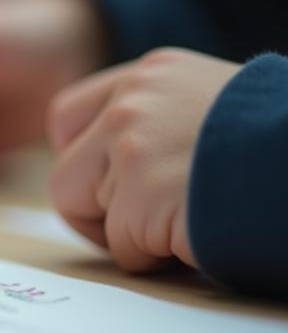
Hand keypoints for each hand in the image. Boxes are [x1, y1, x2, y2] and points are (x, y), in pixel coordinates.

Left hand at [47, 48, 238, 271]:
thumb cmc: (277, 147)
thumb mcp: (214, 107)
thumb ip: (158, 119)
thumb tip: (105, 166)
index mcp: (150, 74)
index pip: (67, 117)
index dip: (81, 161)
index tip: (108, 187)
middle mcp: (132, 101)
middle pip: (65, 175)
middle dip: (96, 211)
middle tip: (145, 223)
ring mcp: (132, 145)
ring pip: (85, 212)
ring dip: (129, 234)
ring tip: (185, 221)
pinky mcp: (142, 192)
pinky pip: (122, 248)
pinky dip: (156, 258)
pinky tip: (198, 234)